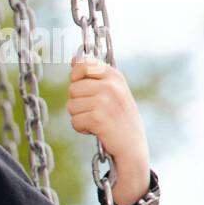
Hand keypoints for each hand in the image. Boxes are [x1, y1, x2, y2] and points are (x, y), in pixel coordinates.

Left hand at [66, 54, 150, 195]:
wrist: (132, 146)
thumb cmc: (119, 118)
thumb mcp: (111, 92)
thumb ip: (93, 75)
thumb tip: (73, 59)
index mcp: (114, 76)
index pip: (83, 64)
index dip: (77, 77)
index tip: (86, 89)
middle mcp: (111, 86)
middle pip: (72, 88)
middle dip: (78, 103)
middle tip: (95, 111)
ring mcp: (105, 101)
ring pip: (71, 105)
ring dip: (80, 116)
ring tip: (97, 120)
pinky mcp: (99, 118)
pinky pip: (74, 121)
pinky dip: (81, 128)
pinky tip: (96, 130)